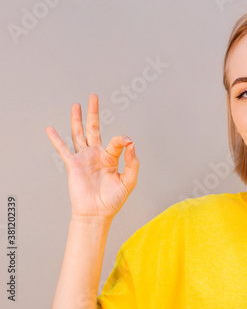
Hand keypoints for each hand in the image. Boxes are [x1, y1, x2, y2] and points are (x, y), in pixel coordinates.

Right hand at [45, 93, 139, 218]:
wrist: (97, 213)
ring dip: (77, 119)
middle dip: (93, 113)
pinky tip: (50, 128)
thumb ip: (132, 162)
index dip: (123, 140)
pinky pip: (63, 149)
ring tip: (76, 105)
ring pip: (78, 134)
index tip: (128, 142)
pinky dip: (56, 139)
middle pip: (94, 128)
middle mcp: (96, 154)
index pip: (117, 141)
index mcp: (111, 157)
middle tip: (93, 97)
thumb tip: (131, 143)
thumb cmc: (113, 200)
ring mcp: (84, 158)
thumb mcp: (129, 180)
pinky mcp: (73, 165)